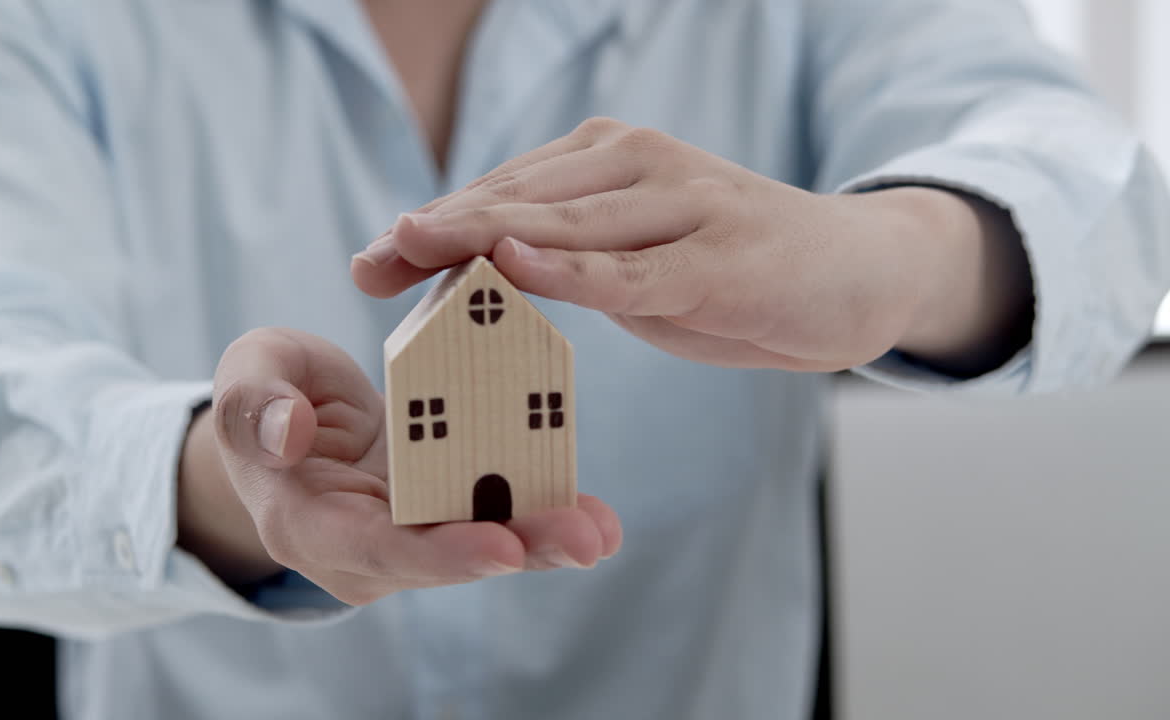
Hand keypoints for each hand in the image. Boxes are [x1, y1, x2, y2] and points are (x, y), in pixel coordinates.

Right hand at [176, 328, 621, 604]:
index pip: (375, 547)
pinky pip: (494, 516)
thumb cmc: (268, 395)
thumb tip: (288, 434)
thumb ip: (255, 401)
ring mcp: (406, 537)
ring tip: (602, 529)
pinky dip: (542, 513)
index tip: (499, 544)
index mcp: (305, 522)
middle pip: (445, 558)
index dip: (438, 551)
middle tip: (585, 539)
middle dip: (519, 549)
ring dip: (544, 538)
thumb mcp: (249, 374)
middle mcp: (362, 549)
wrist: (293, 421)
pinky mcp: (442, 514)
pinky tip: (596, 515)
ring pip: (481, 543)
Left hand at [351, 118, 1031, 374]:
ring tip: (410, 248)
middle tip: (368, 261)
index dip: (432, 231)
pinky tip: (517, 264)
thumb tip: (487, 281)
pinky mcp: (719, 257)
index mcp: (608, 164)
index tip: (369, 265)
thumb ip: (571, 265)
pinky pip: (634, 270)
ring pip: (565, 225)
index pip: (504, 195)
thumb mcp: (638, 268)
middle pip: (518, 201)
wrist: (856, 272)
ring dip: (481, 240)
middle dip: (435, 234)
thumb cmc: (731, 270)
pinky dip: (573, 271)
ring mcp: (682, 207)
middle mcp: (638, 168)